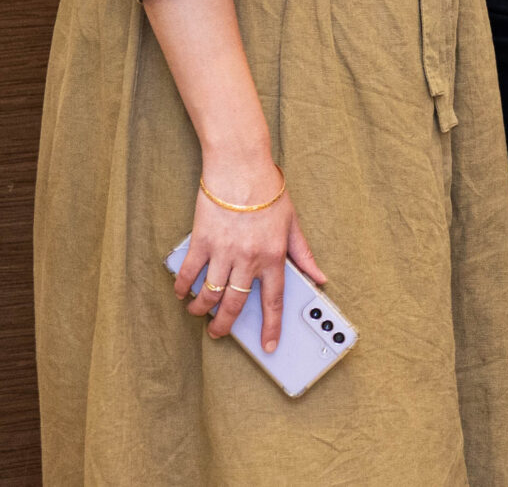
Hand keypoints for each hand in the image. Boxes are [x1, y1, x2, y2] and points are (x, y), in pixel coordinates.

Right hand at [173, 158, 324, 354]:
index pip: (274, 300)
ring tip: (198, 312)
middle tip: (218, 333)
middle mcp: (249, 258)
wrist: (241, 167)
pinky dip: (182, 288)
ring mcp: (223, 252)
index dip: (272, 326)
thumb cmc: (269, 192)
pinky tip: (182, 293)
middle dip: (224, 325)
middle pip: (235, 304)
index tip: (269, 345)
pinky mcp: (201, 242)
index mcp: (274, 255)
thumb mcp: (293, 223)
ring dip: (201, 309)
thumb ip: (304, 254)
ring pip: (209, 294)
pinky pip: (189, 274)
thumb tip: (320, 277)